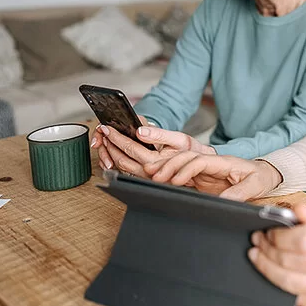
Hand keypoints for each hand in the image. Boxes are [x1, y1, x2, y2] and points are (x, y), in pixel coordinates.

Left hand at [92, 119, 214, 176]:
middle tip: (102, 131)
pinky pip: (126, 170)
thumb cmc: (194, 152)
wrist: (203, 167)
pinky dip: (117, 160)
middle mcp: (147, 172)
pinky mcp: (146, 178)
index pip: (129, 147)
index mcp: (154, 161)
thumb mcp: (179, 139)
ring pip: (120, 166)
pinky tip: (114, 152)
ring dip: (110, 153)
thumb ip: (158, 134)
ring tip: (105, 140)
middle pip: (119, 159)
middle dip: (108, 144)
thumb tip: (140, 130)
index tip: (107, 127)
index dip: (115, 136)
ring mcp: (146, 177)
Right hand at [144, 154, 282, 200]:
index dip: (187, 169)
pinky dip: (170, 177)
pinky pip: (183, 176)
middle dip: (170, 165)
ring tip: (149, 173)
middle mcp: (212, 164)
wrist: (264, 175)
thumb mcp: (255, 185)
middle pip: (187, 158)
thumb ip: (240, 193)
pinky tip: (158, 181)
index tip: (176, 180)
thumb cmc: (260, 177)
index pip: (201, 160)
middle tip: (155, 176)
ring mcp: (206, 171)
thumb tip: (223, 202)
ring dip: (166, 167)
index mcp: (223, 162)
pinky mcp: (202, 179)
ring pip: (182, 164)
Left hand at [249, 204, 305, 305]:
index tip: (269, 232)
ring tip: (257, 255)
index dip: (278, 237)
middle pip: (290, 260)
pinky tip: (272, 271)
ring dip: (266, 267)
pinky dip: (277, 282)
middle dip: (267, 250)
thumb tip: (294, 209)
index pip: (302, 240)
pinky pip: (292, 295)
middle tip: (259, 241)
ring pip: (287, 281)